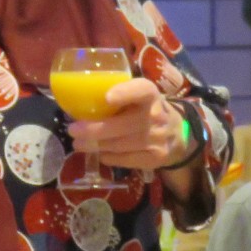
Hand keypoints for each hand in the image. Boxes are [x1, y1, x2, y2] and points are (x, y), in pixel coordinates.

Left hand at [68, 78, 191, 169]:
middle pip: (122, 125)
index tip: (106, 97)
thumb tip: (79, 100)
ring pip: (120, 145)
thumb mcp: (140, 97)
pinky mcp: (155, 159)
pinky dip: (108, 157)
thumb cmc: (148, 110)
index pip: (141, 90)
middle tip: (72, 130)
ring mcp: (157, 140)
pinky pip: (125, 160)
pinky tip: (99, 153)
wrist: (177, 135)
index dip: (124, 93)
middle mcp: (156, 116)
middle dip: (94, 129)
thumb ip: (120, 96)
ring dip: (95, 145)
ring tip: (79, 143)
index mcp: (151, 95)